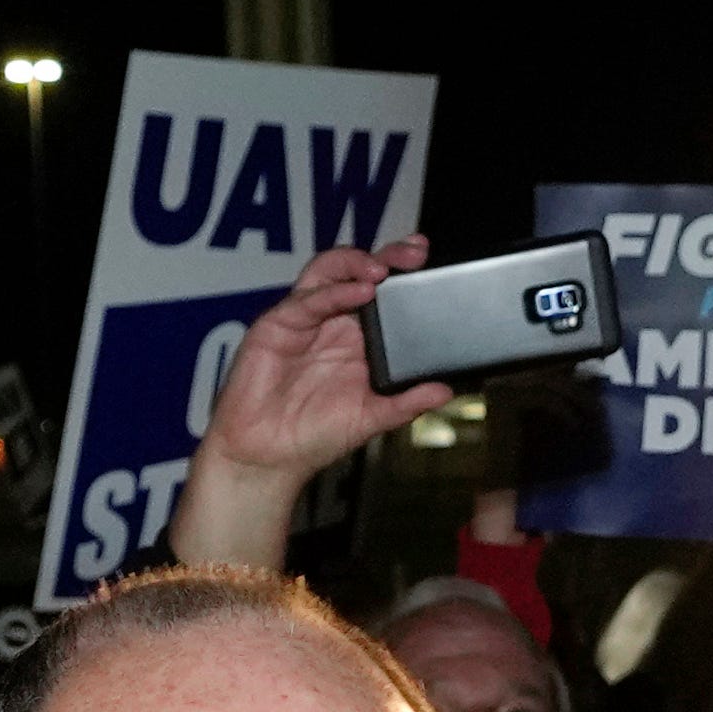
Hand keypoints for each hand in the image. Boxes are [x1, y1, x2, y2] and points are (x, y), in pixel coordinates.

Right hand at [171, 238, 454, 571]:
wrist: (267, 457)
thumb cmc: (313, 436)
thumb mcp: (371, 418)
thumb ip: (407, 402)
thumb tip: (445, 390)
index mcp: (358, 337)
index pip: (385, 292)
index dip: (404, 272)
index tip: (430, 261)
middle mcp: (333, 321)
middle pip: (360, 271)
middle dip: (389, 256)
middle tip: (414, 254)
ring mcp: (305, 319)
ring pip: (330, 271)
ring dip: (356, 263)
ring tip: (381, 272)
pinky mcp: (278, 324)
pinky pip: (307, 299)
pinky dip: (334, 292)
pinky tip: (358, 293)